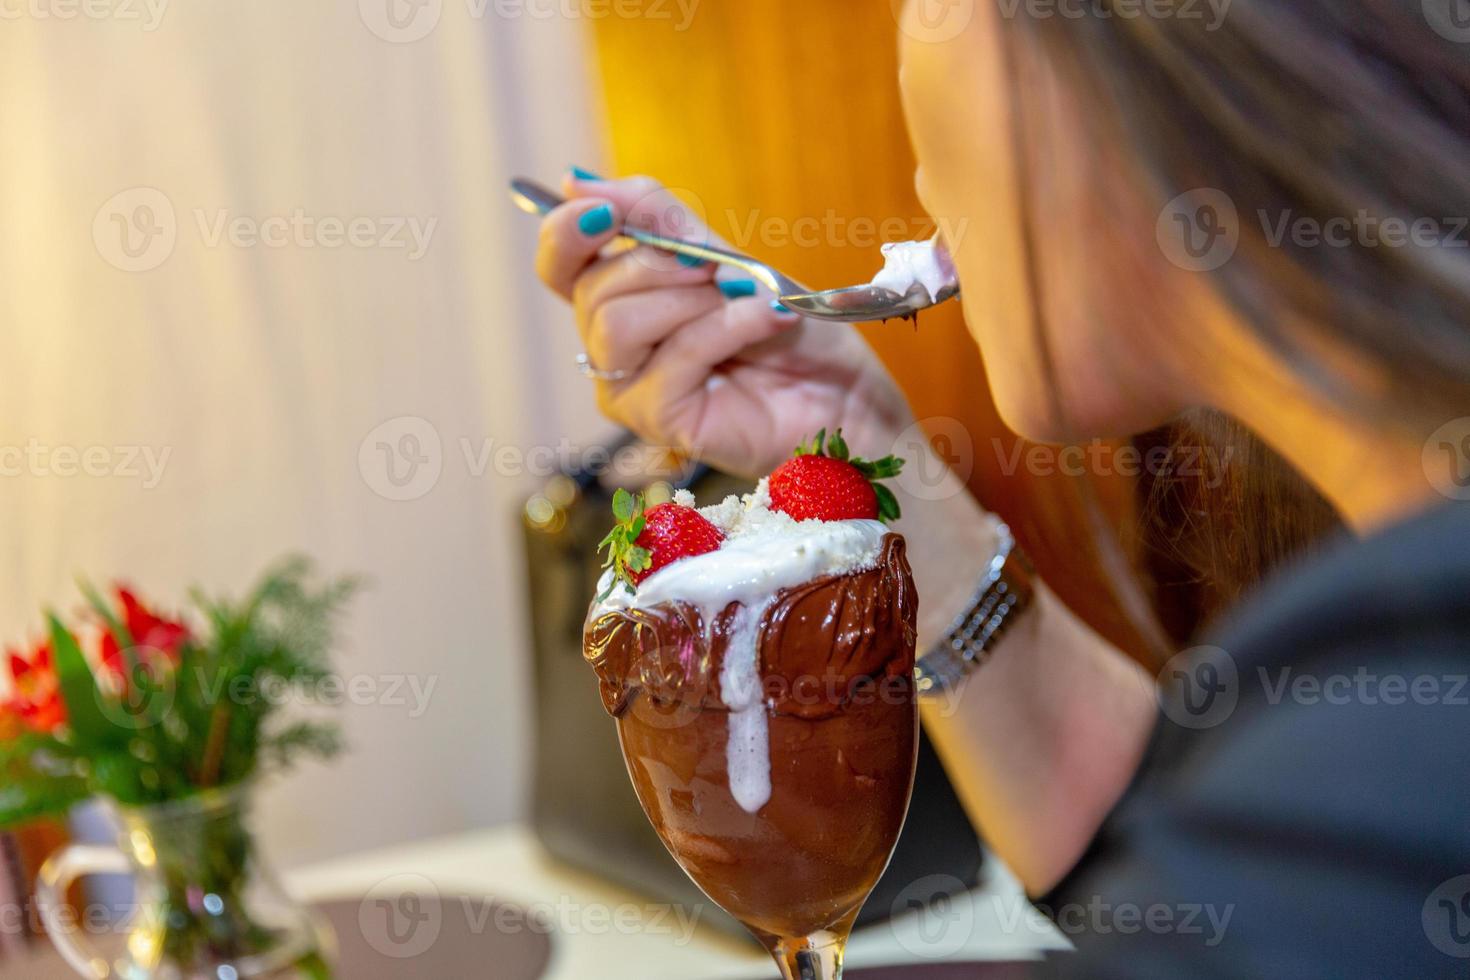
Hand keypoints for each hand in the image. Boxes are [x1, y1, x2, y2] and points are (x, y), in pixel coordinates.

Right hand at [535, 173, 914, 477]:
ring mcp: (631, 390)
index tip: (606, 210)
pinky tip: (769, 319)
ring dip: (692, 299)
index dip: (567, 230)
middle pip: (591, 289)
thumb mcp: (723, 257)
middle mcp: (613, 349)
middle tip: (716, 268)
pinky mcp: (661, 420)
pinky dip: (728, 326)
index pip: (558, 263)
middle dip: (660, 263)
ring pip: (616, 323)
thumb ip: (657, 220)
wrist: (846, 393)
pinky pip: (674, 355)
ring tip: (743, 298)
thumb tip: (578, 180)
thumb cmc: (789, 330)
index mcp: (620, 301)